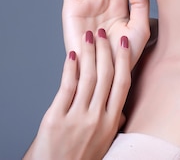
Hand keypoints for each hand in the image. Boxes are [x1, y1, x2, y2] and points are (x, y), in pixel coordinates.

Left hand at [24, 29, 130, 159]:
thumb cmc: (79, 159)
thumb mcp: (103, 143)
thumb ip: (111, 125)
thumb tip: (120, 112)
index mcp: (111, 122)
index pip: (122, 84)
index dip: (123, 60)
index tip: (122, 42)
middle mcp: (97, 118)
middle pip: (105, 76)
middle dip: (104, 50)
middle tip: (102, 32)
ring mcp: (77, 118)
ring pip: (87, 77)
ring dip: (88, 53)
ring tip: (88, 37)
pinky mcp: (57, 118)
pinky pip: (67, 87)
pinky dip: (70, 68)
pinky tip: (72, 55)